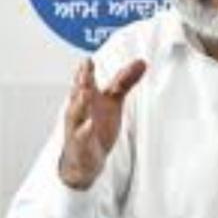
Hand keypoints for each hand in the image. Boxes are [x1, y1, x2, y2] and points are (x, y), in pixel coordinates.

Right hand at [58, 58, 145, 189]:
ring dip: (80, 102)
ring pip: (76, 113)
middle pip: (79, 92)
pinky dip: (85, 131)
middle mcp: (79, 110)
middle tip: (85, 69)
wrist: (84, 158)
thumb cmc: (96, 125)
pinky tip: (89, 125)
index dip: (86, 70)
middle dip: (81, 80)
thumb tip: (141, 62)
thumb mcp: (113, 101)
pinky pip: (82, 137)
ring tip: (85, 92)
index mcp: (87, 98)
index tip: (88, 60)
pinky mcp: (81, 144)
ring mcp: (77, 127)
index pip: (86, 81)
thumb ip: (124, 81)